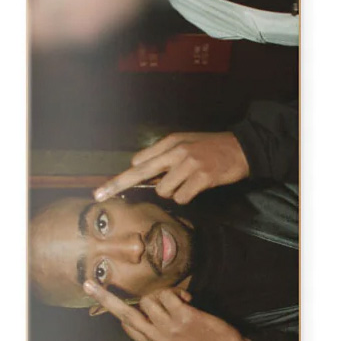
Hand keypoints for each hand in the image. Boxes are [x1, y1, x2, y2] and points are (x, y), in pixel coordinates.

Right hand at [84, 280, 250, 340]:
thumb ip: (154, 337)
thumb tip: (135, 321)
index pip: (126, 323)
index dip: (118, 307)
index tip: (103, 296)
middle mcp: (156, 338)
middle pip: (124, 313)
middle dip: (105, 298)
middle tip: (89, 284)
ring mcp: (168, 327)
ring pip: (149, 298)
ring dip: (163, 294)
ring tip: (178, 302)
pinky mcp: (182, 316)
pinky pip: (167, 293)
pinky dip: (178, 293)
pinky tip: (188, 301)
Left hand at [94, 132, 249, 203]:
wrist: (242, 148)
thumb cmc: (211, 147)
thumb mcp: (185, 143)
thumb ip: (163, 155)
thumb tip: (139, 168)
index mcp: (170, 142)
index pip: (139, 161)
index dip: (123, 177)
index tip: (106, 187)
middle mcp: (176, 152)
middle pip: (139, 171)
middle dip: (117, 184)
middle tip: (99, 194)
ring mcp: (189, 164)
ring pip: (164, 190)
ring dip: (173, 193)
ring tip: (188, 184)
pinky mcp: (202, 177)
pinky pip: (182, 197)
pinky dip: (186, 198)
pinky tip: (197, 188)